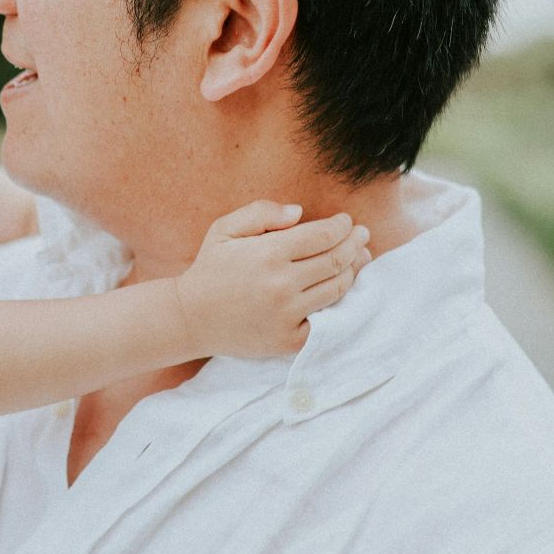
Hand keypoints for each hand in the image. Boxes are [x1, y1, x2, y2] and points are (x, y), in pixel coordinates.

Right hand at [171, 201, 371, 358]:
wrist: (191, 318)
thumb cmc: (211, 268)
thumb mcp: (225, 229)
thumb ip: (262, 212)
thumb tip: (300, 212)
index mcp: (267, 254)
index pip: (322, 236)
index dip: (341, 226)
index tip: (347, 221)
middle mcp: (281, 285)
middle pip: (335, 261)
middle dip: (354, 244)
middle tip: (363, 235)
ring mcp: (287, 315)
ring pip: (336, 289)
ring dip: (354, 271)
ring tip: (360, 257)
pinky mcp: (289, 340)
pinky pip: (327, 320)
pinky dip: (340, 303)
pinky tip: (344, 288)